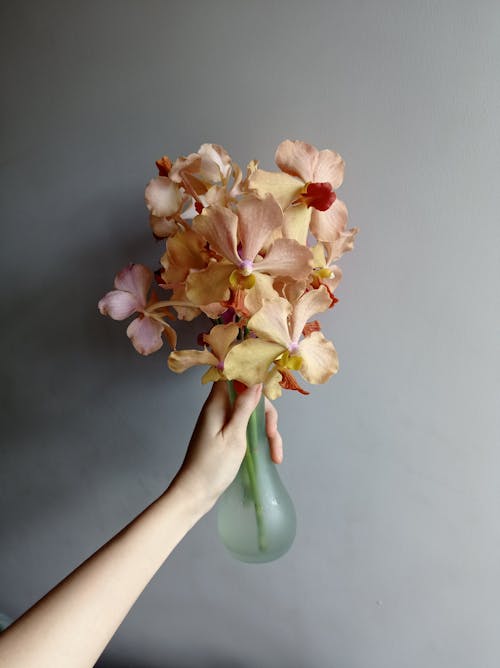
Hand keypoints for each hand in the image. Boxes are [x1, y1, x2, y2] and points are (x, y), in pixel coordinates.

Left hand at [171, 382, 282, 511]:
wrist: (195, 493)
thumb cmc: (212, 466)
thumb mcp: (234, 436)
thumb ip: (244, 407)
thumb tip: (255, 381)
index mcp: (216, 404)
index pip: (233, 375)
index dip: (251, 376)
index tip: (268, 389)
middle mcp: (219, 409)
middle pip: (249, 397)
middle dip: (266, 414)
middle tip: (272, 434)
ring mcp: (223, 423)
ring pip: (252, 415)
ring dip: (267, 431)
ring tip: (275, 455)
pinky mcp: (227, 436)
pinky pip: (247, 428)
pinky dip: (260, 439)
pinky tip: (270, 456)